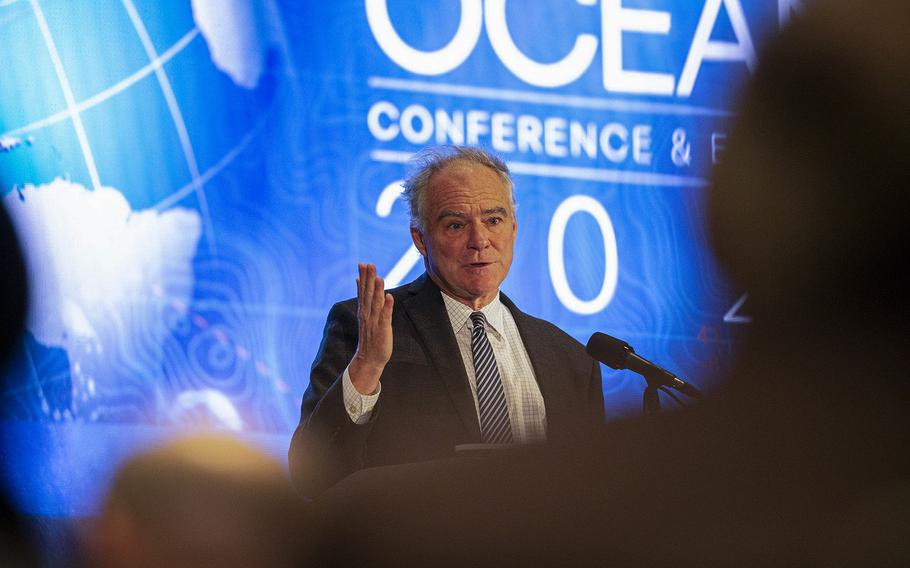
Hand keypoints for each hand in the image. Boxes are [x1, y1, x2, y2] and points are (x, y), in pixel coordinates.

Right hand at [349, 263, 393, 394]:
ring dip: (377, 290)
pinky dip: (387, 306)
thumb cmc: (370, 335)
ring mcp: (374, 321)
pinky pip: (385, 316)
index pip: (363, 291)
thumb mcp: (365, 314)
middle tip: (369, 264)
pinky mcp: (382, 329)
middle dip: (369, 279)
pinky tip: (389, 296)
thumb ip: (363, 296)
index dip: (363, 277)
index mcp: (364, 310)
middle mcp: (367, 314)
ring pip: (376, 303)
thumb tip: (358, 279)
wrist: (369, 358)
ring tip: (379, 277)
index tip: (362, 264)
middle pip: (368, 294)